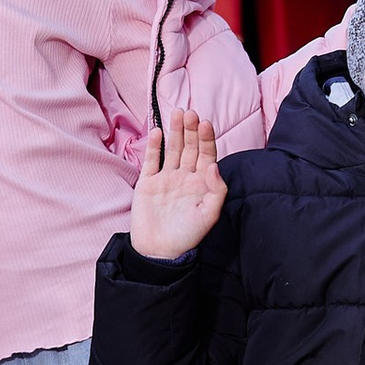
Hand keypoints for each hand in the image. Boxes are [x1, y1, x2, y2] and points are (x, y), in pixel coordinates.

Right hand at [131, 109, 225, 259]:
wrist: (159, 252)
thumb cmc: (187, 236)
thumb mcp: (209, 216)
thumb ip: (217, 190)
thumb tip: (214, 166)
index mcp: (202, 183)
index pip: (206, 155)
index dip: (206, 139)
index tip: (205, 123)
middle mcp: (185, 177)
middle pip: (189, 147)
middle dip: (191, 130)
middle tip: (190, 112)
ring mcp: (166, 178)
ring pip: (172, 149)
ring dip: (175, 131)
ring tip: (177, 113)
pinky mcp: (148, 183)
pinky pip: (152, 160)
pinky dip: (154, 146)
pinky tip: (157, 131)